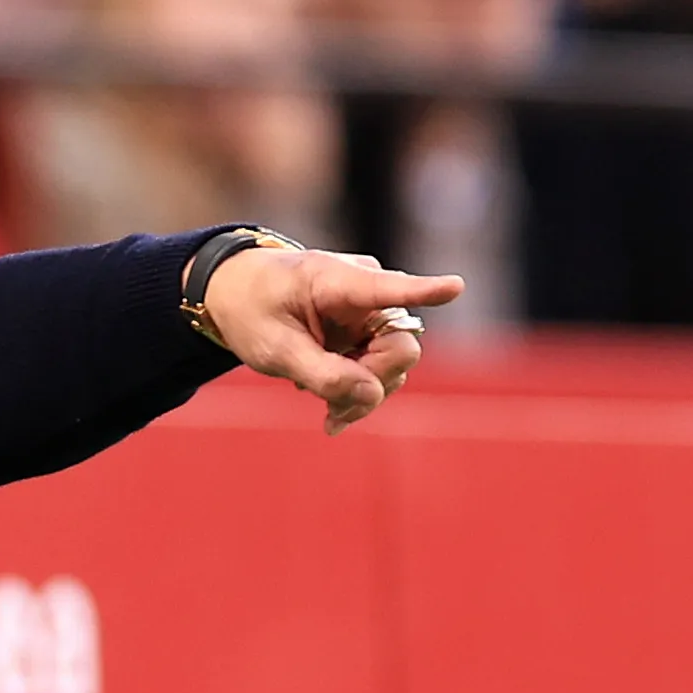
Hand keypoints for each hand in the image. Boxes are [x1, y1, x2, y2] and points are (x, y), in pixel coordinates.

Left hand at [195, 242, 457, 434]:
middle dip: (372, 384)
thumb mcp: (273, 350)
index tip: (455, 286)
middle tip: (332, 411)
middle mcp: (367, 292)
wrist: (237, 295)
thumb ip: (322, 374)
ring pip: (396, 365)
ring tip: (327, 411)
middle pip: (401, 348)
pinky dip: (361, 392)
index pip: (387, 288)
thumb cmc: (251, 310)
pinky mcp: (372, 332)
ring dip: (365, 395)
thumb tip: (373, 396)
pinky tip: (332, 406)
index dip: (423, 291)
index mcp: (336, 281)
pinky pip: (383, 370)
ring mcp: (373, 313)